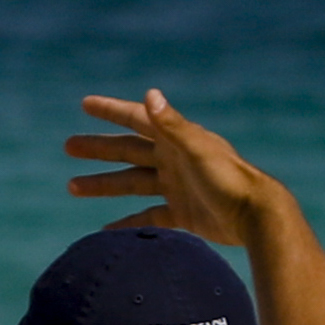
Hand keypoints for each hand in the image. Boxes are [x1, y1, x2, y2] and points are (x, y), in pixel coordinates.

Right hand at [64, 86, 274, 251]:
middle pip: (128, 151)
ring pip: (132, 182)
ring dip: (104, 184)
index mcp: (176, 141)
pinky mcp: (183, 213)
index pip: (138, 120)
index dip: (112, 111)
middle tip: (68, 146)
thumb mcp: (197, 149)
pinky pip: (147, 216)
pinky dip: (127, 223)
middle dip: (99, 148)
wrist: (256, 217)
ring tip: (72, 186)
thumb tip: (150, 94)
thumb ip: (171, 125)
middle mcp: (174, 160)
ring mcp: (177, 187)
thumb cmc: (229, 179)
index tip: (85, 104)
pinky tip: (106, 230)